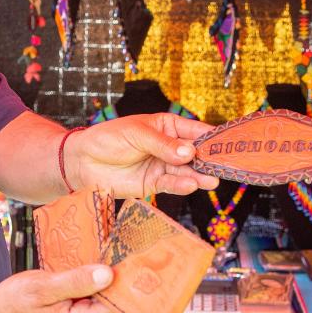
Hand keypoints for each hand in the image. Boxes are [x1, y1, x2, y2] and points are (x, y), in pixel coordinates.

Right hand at [0, 264, 117, 312]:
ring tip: (90, 261)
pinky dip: (85, 289)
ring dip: (95, 283)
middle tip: (109, 253)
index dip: (123, 285)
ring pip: (98, 303)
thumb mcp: (43, 286)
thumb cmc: (12, 304)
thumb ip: (76, 282)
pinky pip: (86, 304)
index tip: (127, 262)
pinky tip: (78, 274)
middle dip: (109, 280)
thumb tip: (107, 275)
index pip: (115, 308)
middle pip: (109, 305)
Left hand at [65, 113, 218, 196]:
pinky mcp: (153, 184)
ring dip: (199, 176)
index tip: (229, 144)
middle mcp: (169, 147)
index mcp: (167, 126)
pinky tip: (192, 184)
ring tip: (211, 179)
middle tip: (226, 166)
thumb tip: (189, 152)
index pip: (195, 131)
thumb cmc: (108, 138)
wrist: (83, 161)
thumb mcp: (136, 134)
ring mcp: (162, 166)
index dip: (212, 137)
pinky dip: (182, 185)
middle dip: (210, 159)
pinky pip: (172, 184)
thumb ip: (163, 144)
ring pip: (186, 171)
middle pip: (196, 154)